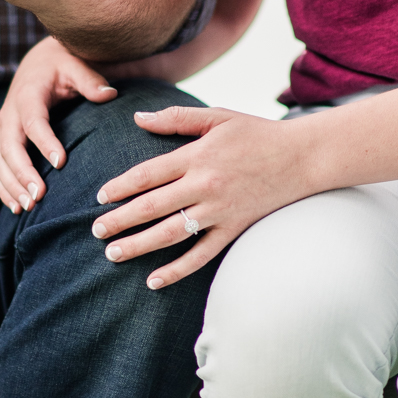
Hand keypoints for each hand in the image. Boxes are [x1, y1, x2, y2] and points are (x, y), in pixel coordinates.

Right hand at [0, 37, 117, 213]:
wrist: (39, 63)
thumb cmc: (62, 65)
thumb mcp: (76, 64)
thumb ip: (91, 80)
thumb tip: (110, 94)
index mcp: (28, 95)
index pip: (33, 121)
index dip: (45, 142)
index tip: (61, 162)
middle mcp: (10, 115)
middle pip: (9, 147)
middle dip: (22, 173)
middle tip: (38, 196)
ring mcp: (5, 131)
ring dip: (11, 186)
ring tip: (28, 207)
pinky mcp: (4, 142)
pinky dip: (3, 188)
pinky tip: (17, 208)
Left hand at [91, 106, 313, 287]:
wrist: (301, 157)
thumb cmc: (257, 133)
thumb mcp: (217, 117)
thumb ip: (176, 118)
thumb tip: (137, 117)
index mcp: (197, 156)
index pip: (148, 174)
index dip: (120, 187)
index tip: (100, 198)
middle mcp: (205, 185)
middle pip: (152, 206)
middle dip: (120, 220)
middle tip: (96, 230)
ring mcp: (220, 211)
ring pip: (171, 233)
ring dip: (138, 245)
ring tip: (112, 253)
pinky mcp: (233, 229)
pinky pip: (201, 255)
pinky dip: (177, 270)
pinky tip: (153, 280)